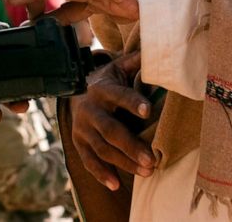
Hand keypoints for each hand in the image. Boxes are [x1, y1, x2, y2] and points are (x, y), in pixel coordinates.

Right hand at [70, 52, 154, 189]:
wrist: (73, 91)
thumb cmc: (106, 81)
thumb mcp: (118, 68)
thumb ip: (136, 62)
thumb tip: (158, 48)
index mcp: (102, 88)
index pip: (119, 95)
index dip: (132, 102)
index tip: (148, 110)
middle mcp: (90, 109)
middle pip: (110, 130)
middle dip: (131, 146)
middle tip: (152, 160)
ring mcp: (82, 128)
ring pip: (102, 148)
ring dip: (123, 162)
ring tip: (147, 172)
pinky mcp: (78, 142)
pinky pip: (88, 160)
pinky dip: (101, 173)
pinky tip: (116, 184)